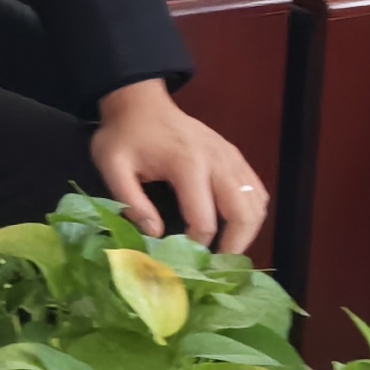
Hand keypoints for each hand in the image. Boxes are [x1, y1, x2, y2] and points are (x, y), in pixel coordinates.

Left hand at [89, 77, 272, 255]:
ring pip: (257, 202)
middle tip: (218, 268)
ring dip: (247, 231)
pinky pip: (256, 189)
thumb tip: (156, 235)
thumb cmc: (125, 135)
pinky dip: (251, 212)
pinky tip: (235, 226)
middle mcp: (217, 159)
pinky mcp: (235, 156)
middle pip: (243, 213)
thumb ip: (132, 202)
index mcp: (187, 163)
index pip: (205, 219)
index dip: (197, 246)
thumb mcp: (113, 166)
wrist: (141, 101)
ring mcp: (230, 156)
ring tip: (227, 251)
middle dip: (234, 246)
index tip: (182, 259)